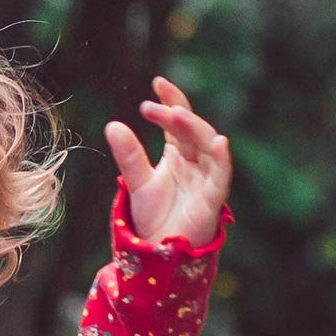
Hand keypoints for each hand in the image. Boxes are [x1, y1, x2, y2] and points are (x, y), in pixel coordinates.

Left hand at [105, 75, 232, 247]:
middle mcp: (196, 163)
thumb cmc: (153, 218)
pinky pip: (222, 175)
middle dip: (176, 116)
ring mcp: (207, 179)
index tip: (158, 82)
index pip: (178, 123)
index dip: (172, 101)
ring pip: (208, 146)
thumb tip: (113, 124)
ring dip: (194, 129)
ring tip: (175, 114)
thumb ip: (129, 155)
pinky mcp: (213, 199)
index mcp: (180, 156)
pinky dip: (222, 158)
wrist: (160, 253)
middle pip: (192, 131)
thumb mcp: (136, 182)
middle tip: (153, 106)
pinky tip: (219, 141)